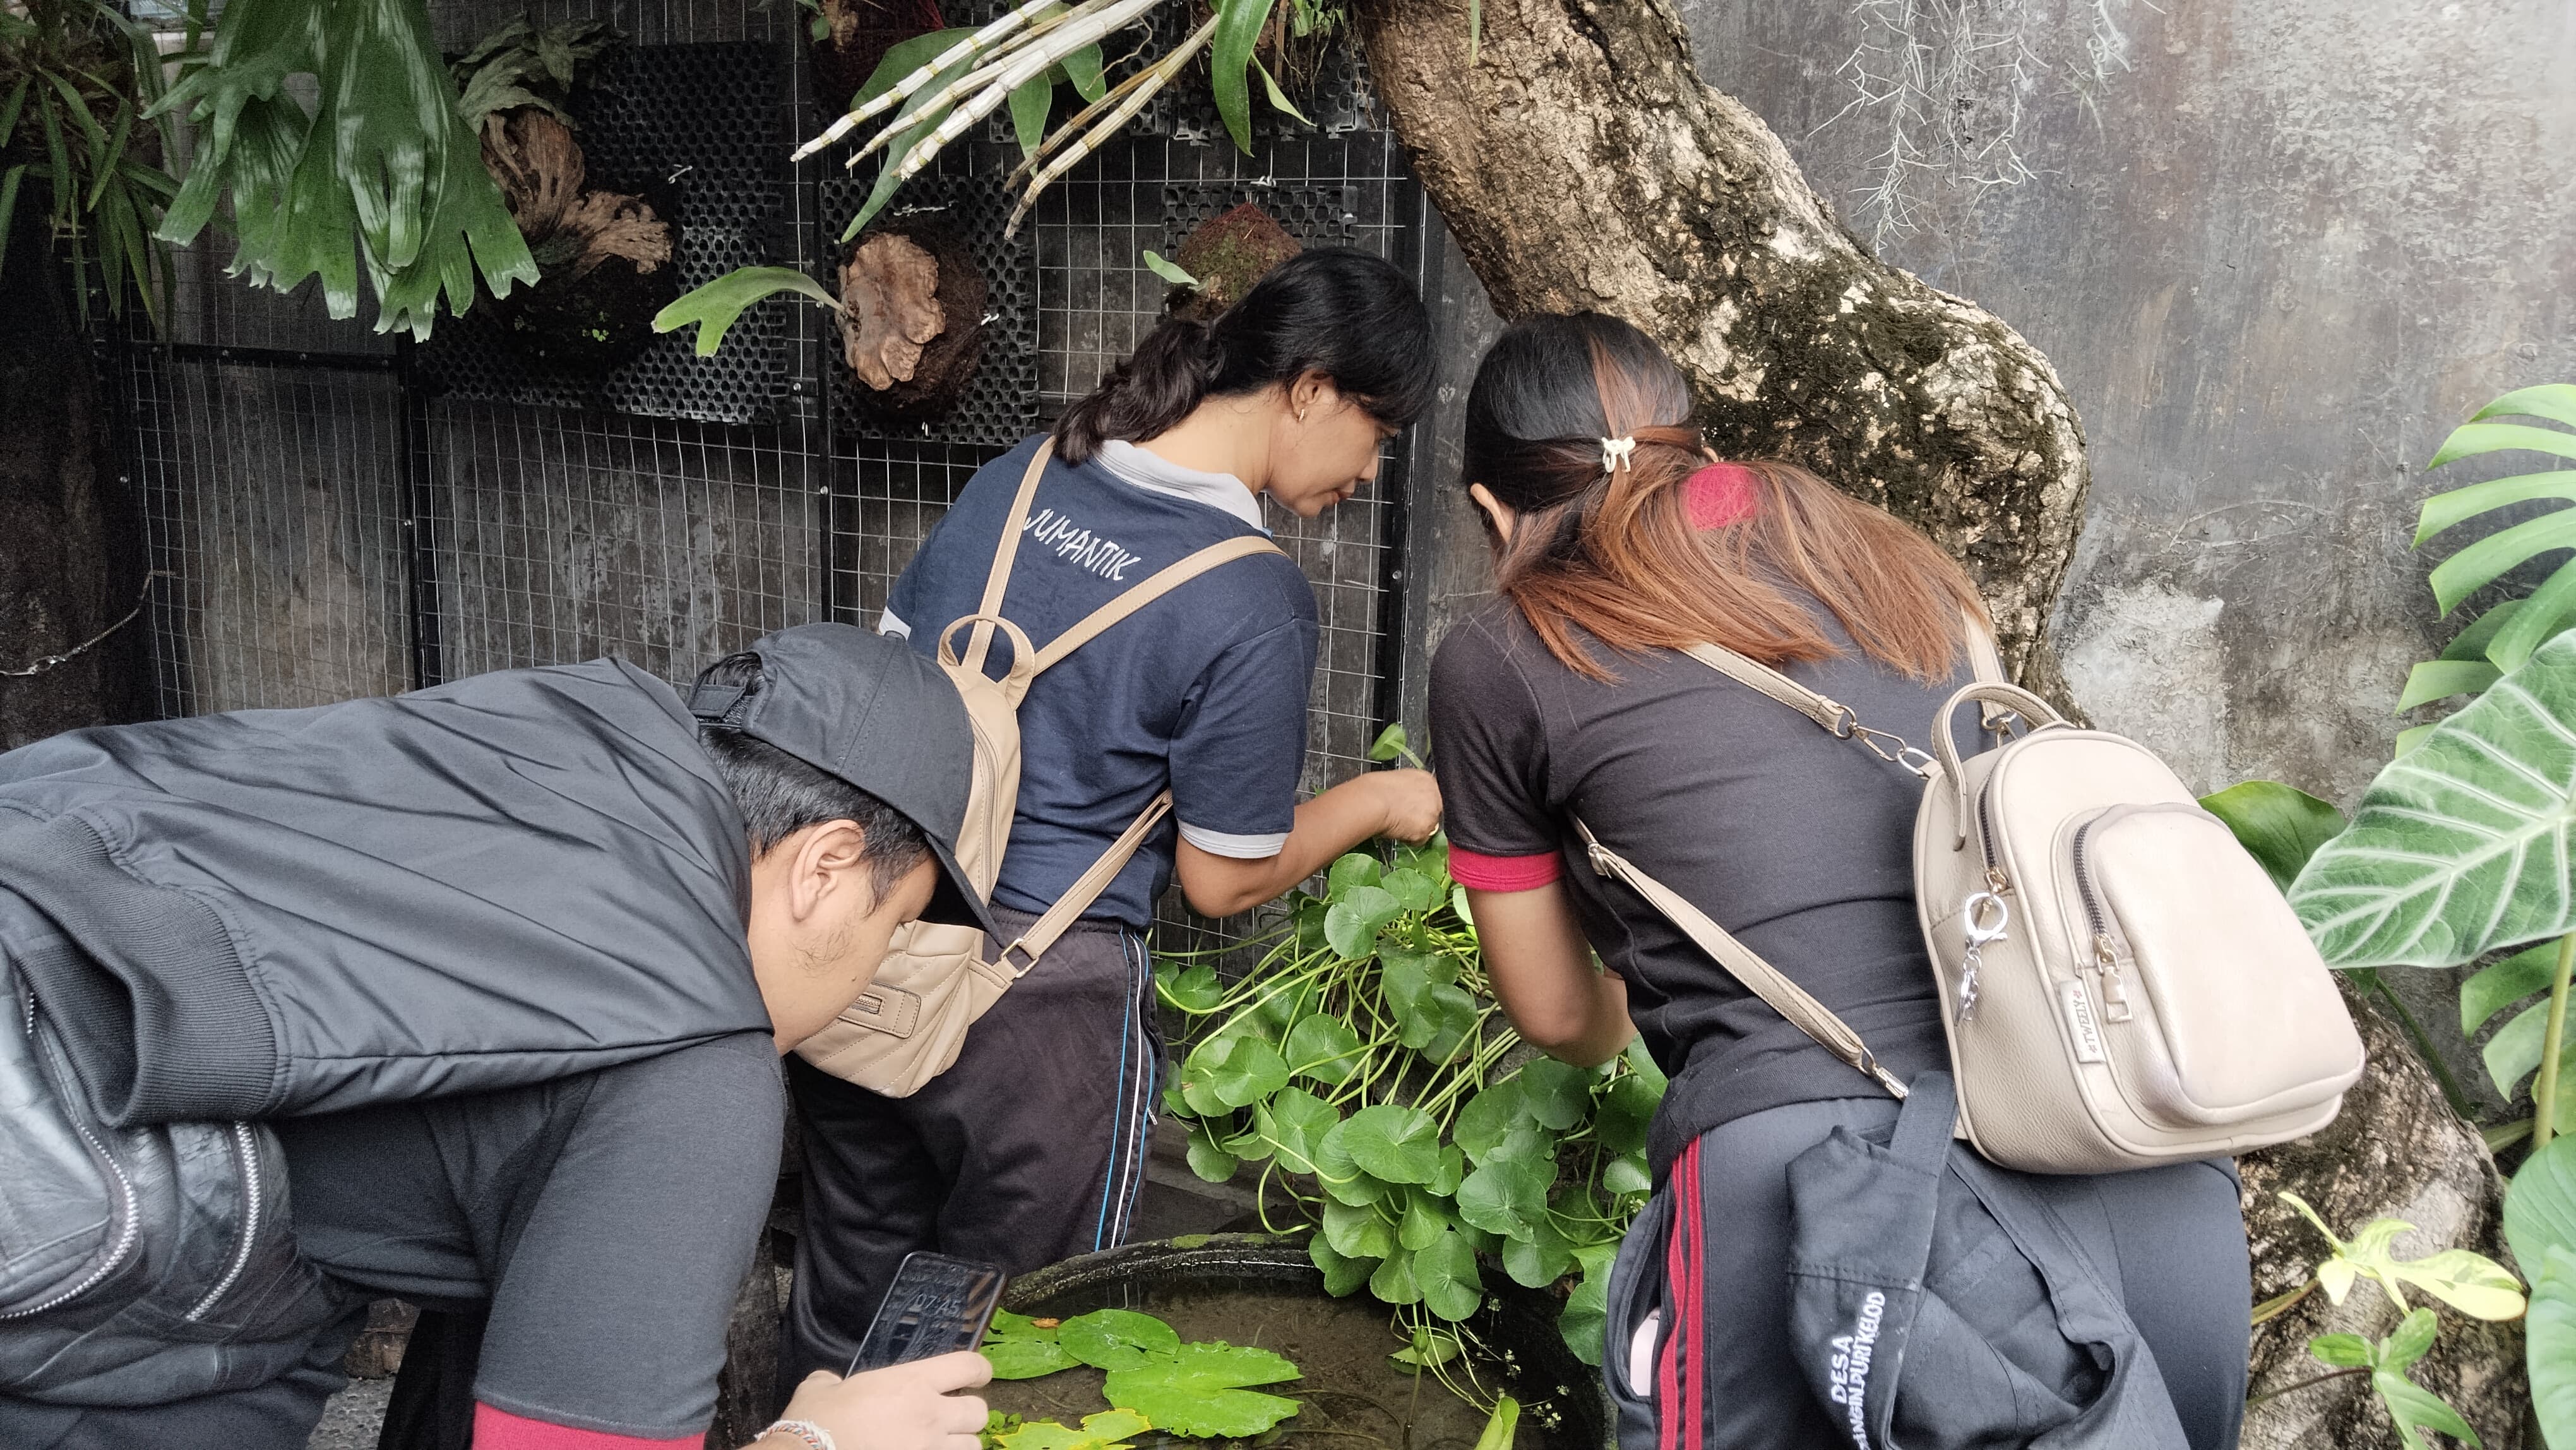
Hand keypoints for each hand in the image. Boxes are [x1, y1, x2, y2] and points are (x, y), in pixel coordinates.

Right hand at [767, 1351, 990, 1449]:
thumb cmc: (816, 1422)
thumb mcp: (820, 1388)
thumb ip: (832, 1381)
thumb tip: (829, 1383)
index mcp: (911, 1382)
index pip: (968, 1366)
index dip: (979, 1370)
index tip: (978, 1376)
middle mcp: (930, 1414)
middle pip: (979, 1412)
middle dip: (969, 1414)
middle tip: (953, 1418)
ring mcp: (929, 1448)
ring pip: (972, 1447)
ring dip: (959, 1445)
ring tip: (941, 1445)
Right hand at [1367, 768, 1442, 843]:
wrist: (1372, 800)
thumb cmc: (1374, 790)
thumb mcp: (1395, 781)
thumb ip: (1407, 791)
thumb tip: (1405, 800)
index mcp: (1426, 779)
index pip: (1430, 795)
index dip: (1419, 804)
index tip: (1410, 808)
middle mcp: (1434, 794)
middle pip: (1433, 811)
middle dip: (1420, 817)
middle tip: (1403, 819)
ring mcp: (1432, 813)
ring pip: (1428, 827)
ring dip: (1415, 829)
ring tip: (1398, 824)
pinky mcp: (1426, 829)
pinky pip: (1420, 840)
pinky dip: (1409, 839)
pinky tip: (1398, 831)